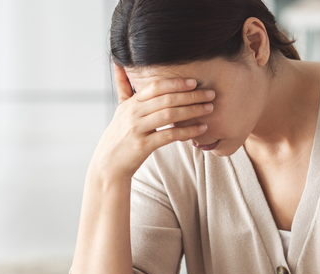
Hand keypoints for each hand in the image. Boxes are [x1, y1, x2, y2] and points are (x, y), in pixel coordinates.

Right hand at [90, 63, 214, 180]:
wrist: (108, 163)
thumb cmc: (119, 135)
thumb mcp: (119, 109)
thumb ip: (122, 86)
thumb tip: (118, 63)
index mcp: (131, 103)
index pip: (156, 86)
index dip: (176, 82)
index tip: (195, 82)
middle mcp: (133, 113)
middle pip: (166, 99)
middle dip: (191, 95)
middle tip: (210, 94)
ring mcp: (137, 129)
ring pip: (169, 115)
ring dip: (192, 111)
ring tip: (209, 108)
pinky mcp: (142, 146)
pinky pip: (169, 135)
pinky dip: (187, 131)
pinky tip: (201, 128)